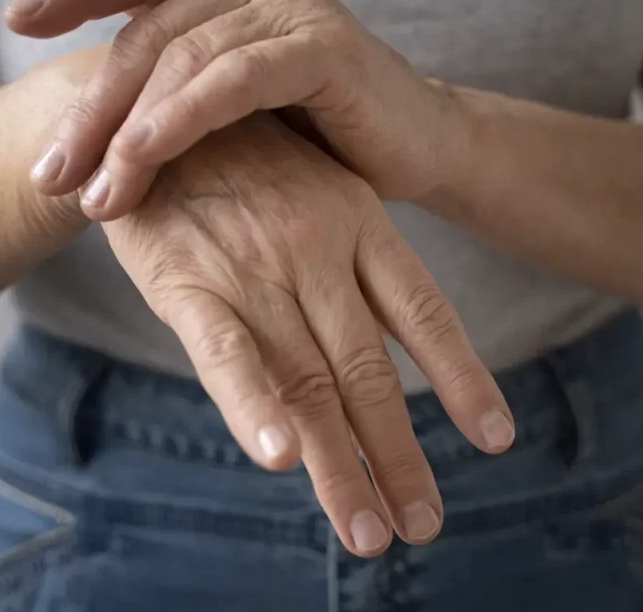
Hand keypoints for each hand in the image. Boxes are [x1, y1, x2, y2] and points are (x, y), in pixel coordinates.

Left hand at [9, 0, 459, 218]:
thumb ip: (184, 72)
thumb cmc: (325, 133)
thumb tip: (106, 76)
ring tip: (93, 193)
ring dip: (128, 130)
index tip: (16, 22)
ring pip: (184, 56)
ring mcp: (293, 2)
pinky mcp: (322, 43)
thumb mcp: (242, 99)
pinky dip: (181, 119)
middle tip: (50, 172)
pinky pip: (232, 79)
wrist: (418, 149)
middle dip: (93, 107)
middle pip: (151, 30)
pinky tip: (142, 158)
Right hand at [102, 114, 514, 555]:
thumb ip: (349, 270)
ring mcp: (255, 266)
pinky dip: (253, 404)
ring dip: (341, 464)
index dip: (462, 376)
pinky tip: (280, 458)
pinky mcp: (187, 281)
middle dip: (398, 454)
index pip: (425, 311)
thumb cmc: (239, 165)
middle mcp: (318, 248)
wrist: (147, 111)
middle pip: (369, 370)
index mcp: (358, 222)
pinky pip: (226, 351)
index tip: (495, 438)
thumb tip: (390, 350)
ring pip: (308, 379)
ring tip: (371, 532)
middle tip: (422, 523)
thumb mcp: (314, 192)